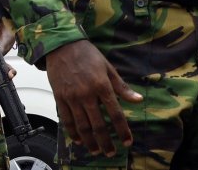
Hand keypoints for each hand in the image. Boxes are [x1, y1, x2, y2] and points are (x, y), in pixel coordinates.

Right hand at [45, 40, 141, 156]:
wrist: (61, 45)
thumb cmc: (87, 54)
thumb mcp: (108, 67)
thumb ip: (121, 87)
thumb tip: (138, 100)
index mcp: (102, 86)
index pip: (115, 113)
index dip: (122, 130)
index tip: (127, 141)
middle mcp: (86, 94)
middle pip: (98, 124)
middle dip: (106, 142)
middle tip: (111, 152)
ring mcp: (71, 97)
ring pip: (81, 125)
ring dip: (89, 141)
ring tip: (95, 151)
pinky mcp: (59, 97)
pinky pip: (66, 119)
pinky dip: (72, 131)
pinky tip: (78, 140)